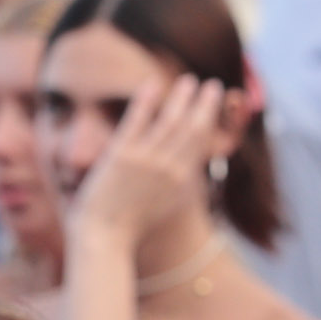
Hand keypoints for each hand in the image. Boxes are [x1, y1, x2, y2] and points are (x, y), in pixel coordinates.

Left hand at [67, 75, 226, 250]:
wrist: (104, 238)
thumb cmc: (132, 227)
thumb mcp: (166, 204)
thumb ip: (178, 182)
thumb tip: (188, 167)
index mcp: (182, 180)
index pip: (202, 141)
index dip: (211, 118)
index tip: (216, 102)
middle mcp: (170, 168)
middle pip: (194, 127)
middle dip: (205, 104)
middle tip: (211, 84)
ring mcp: (146, 160)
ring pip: (171, 120)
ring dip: (182, 97)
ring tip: (188, 80)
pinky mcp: (122, 156)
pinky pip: (137, 121)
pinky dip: (146, 101)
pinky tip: (152, 84)